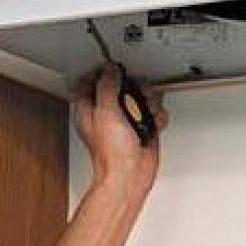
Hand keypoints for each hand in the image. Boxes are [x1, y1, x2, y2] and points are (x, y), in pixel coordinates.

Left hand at [73, 65, 168, 198]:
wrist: (130, 175)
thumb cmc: (112, 153)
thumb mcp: (104, 111)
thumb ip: (107, 85)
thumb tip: (111, 70)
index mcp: (89, 109)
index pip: (92, 81)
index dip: (104, 72)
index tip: (116, 70)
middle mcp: (106, 113)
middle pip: (122, 86)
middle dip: (134, 88)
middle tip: (136, 95)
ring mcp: (125, 121)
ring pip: (141, 98)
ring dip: (149, 103)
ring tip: (146, 113)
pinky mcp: (142, 129)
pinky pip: (154, 113)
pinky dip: (156, 117)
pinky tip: (152, 125)